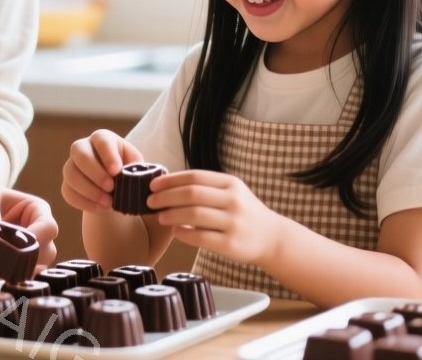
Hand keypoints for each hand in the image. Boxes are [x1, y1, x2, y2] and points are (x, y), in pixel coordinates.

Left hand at [0, 188, 60, 280]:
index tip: (14, 245)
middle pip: (45, 254)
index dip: (36, 238)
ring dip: (6, 272)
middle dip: (19, 261)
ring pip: (31, 271)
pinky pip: (13, 278)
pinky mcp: (16, 267)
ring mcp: (29, 253)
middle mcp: (39, 234)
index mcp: (38, 211)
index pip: (48, 228)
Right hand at [61, 129, 143, 213]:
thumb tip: (134, 174)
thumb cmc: (128, 171)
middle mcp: (83, 147)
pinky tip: (100, 208)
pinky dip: (84, 202)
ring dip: (89, 190)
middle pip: (80, 153)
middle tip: (110, 187)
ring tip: (108, 203)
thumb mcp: (136, 166)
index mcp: (102, 138)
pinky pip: (68, 192)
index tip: (117, 171)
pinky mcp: (67, 184)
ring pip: (70, 173)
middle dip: (95, 172)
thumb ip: (136, 167)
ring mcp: (72, 165)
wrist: (117, 188)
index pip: (102, 141)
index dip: (108, 155)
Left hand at [148, 170, 285, 264]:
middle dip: (166, 197)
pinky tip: (174, 231)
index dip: (171, 180)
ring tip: (159, 216)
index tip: (153, 185)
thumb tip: (168, 187)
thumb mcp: (231, 193)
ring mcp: (233, 222)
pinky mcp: (230, 244)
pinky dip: (183, 233)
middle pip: (192, 194)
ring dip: (171, 214)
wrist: (271, 238)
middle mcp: (233, 200)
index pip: (195, 177)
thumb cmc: (243, 213)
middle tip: (151, 201)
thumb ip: (206, 189)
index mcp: (230, 184)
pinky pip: (200, 237)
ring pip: (194, 215)